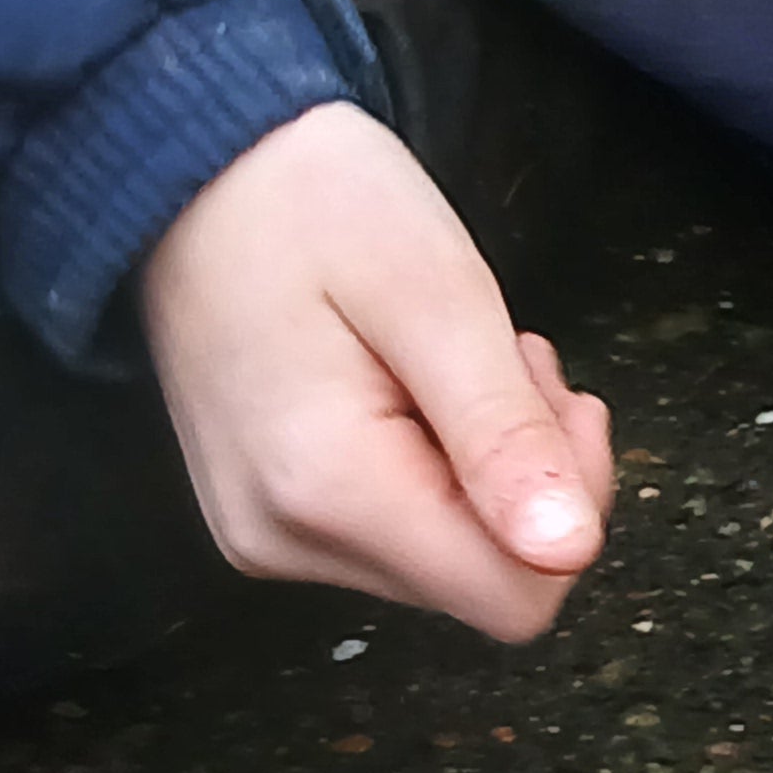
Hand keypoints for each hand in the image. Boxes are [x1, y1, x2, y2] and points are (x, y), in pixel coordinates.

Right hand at [141, 102, 614, 640]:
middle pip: (490, 578)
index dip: (572, 503)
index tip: (548, 393)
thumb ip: (503, 435)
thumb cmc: (323, 209)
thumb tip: (569, 555)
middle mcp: (287, 542)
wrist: (199, 174)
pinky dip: (445, 460)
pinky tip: (420, 380)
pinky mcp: (273, 516)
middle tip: (506, 358)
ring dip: (492, 459)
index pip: (516, 598)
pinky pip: (405, 526)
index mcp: (327, 494)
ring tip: (456, 358)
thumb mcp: (441, 299)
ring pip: (454, 553)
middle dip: (535, 471)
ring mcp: (271, 536)